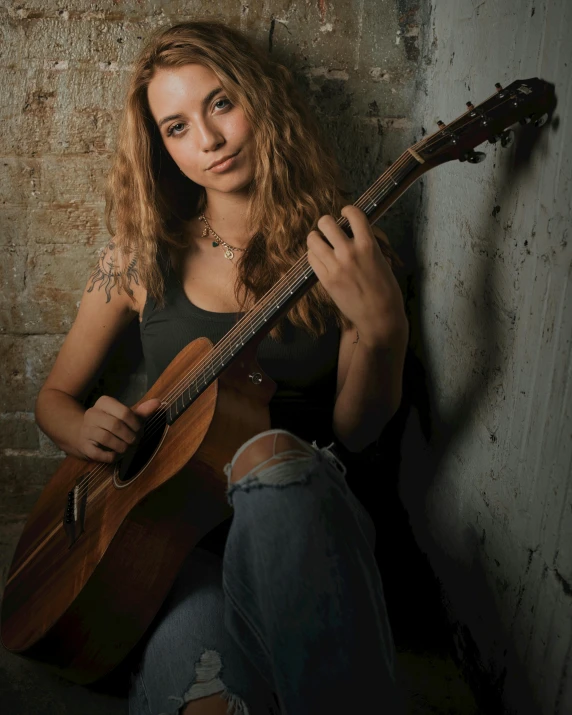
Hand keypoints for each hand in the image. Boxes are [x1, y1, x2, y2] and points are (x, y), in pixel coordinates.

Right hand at [77, 395, 161, 462]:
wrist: (82, 434)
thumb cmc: (110, 423)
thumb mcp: (125, 416)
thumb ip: (141, 411)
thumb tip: (158, 402)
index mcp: (104, 402)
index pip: (124, 412)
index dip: (136, 424)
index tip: (139, 430)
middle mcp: (92, 413)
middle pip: (116, 425)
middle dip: (130, 436)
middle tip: (135, 442)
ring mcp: (86, 430)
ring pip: (107, 438)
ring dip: (122, 446)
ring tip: (127, 448)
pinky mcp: (84, 446)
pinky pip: (100, 454)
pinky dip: (112, 456)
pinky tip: (117, 455)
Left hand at [306, 205, 407, 347]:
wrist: (379, 316)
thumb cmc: (385, 290)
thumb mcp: (381, 260)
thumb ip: (367, 244)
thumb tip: (354, 233)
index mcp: (368, 245)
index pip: (353, 214)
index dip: (347, 210)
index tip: (345, 213)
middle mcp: (349, 252)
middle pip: (326, 223)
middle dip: (327, 223)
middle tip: (330, 229)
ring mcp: (335, 266)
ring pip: (313, 239)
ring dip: (316, 238)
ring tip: (321, 242)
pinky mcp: (326, 280)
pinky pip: (311, 258)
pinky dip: (314, 255)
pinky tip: (321, 258)